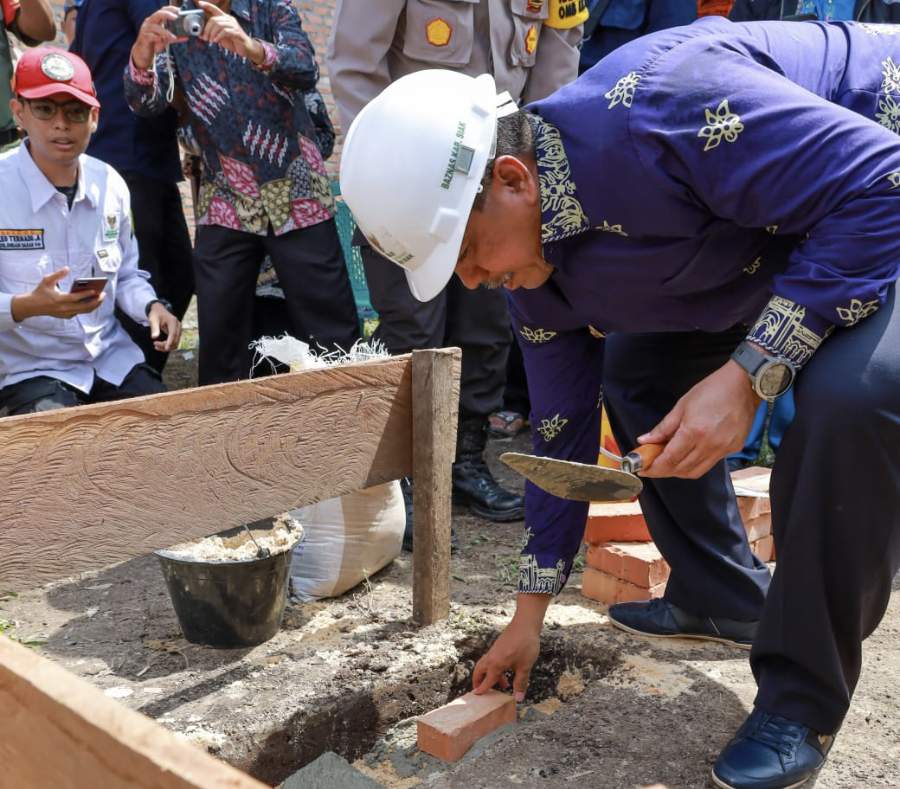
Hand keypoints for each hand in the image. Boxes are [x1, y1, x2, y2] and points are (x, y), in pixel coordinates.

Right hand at [11, 268, 103, 320]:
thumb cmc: (40, 292)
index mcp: (59, 299)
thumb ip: (58, 274)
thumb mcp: (46, 280)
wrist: (33, 306)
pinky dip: (87, 307)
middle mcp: (64, 308)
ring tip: (101, 297)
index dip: (86, 295)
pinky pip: (80, 312)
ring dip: (94, 305)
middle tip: (103, 294)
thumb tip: (67, 268)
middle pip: (84, 307)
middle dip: (96, 301)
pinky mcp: (67, 316)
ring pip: (84, 311)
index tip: (96, 290)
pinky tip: (93, 301)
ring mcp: (66, 313)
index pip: (76, 298)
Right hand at [131, 6, 185, 69]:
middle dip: (167, 14)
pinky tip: (162, 40)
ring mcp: (146, 29)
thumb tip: (186, 37)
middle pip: (158, 14)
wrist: (144, 53)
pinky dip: (158, 38)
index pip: (162, 11)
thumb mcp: (166, 40)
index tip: (179, 10)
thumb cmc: (154, 43)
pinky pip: (151, 36)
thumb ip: (175, 38)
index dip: (170, 9)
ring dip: (165, 31)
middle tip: (176, 17)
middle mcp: (150, 22)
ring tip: (173, 37)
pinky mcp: (144, 37)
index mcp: (155, 21)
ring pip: (155, 27)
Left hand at [148, 302, 181, 351]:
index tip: (166, 348)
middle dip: (166, 345)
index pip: (173, 334)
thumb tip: (154, 337)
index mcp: (173, 321)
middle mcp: (178, 326)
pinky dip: (168, 345)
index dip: (170, 342)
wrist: (159, 311)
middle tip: (155, 345)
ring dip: (167, 347)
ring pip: (175, 343)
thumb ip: (154, 328)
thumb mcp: (153, 320)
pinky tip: (160, 345)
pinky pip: (174, 342)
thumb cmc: (156, 314)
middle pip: (175, 340)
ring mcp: (178, 330)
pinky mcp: (177, 333)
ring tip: (156, 346)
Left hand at [197, 2, 264, 62]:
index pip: (215, 9)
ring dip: (212, 34)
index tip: (199, 3)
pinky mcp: (237, 33)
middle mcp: (230, 20)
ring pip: (218, 25)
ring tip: (210, 41)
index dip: (207, 5)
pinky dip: (218, 36)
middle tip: (205, 38)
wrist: (246, 49)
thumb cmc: (233, 42)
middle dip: (207, 29)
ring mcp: (234, 26)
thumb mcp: (220, 36)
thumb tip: (201, 34)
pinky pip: (225, 32)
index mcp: (225, 18)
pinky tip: (216, 41)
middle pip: (214, 20)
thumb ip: (212, 33)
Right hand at [472, 594, 548, 702]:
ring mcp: (494, 650)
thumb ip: (520, 683)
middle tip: (480, 690)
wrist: (526, 623)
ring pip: (485, 664)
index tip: (476, 696)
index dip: (482, 689)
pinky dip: (494, 668)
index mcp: (496, 664)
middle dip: (478, 681)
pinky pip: (491, 659)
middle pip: (479, 670)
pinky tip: (506, 670)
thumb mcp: (525, 666)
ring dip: (489, 675)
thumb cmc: (526, 645)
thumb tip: (518, 698)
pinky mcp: (498, 646)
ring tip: (503, 684)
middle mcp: (491, 657)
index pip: (487, 680)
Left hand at [638, 360, 760, 479]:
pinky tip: (688, 455)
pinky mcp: (733, 449)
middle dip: (663, 471)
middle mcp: (710, 445)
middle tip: (652, 465)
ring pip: (696, 471)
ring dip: (679, 471)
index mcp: (694, 432)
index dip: (654, 468)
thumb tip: (644, 440)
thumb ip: (663, 428)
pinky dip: (695, 464)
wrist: (744, 384)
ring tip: (668, 463)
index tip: (643, 469)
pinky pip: (710, 464)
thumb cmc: (712, 390)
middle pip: (681, 469)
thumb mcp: (682, 406)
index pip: (669, 460)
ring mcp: (723, 449)